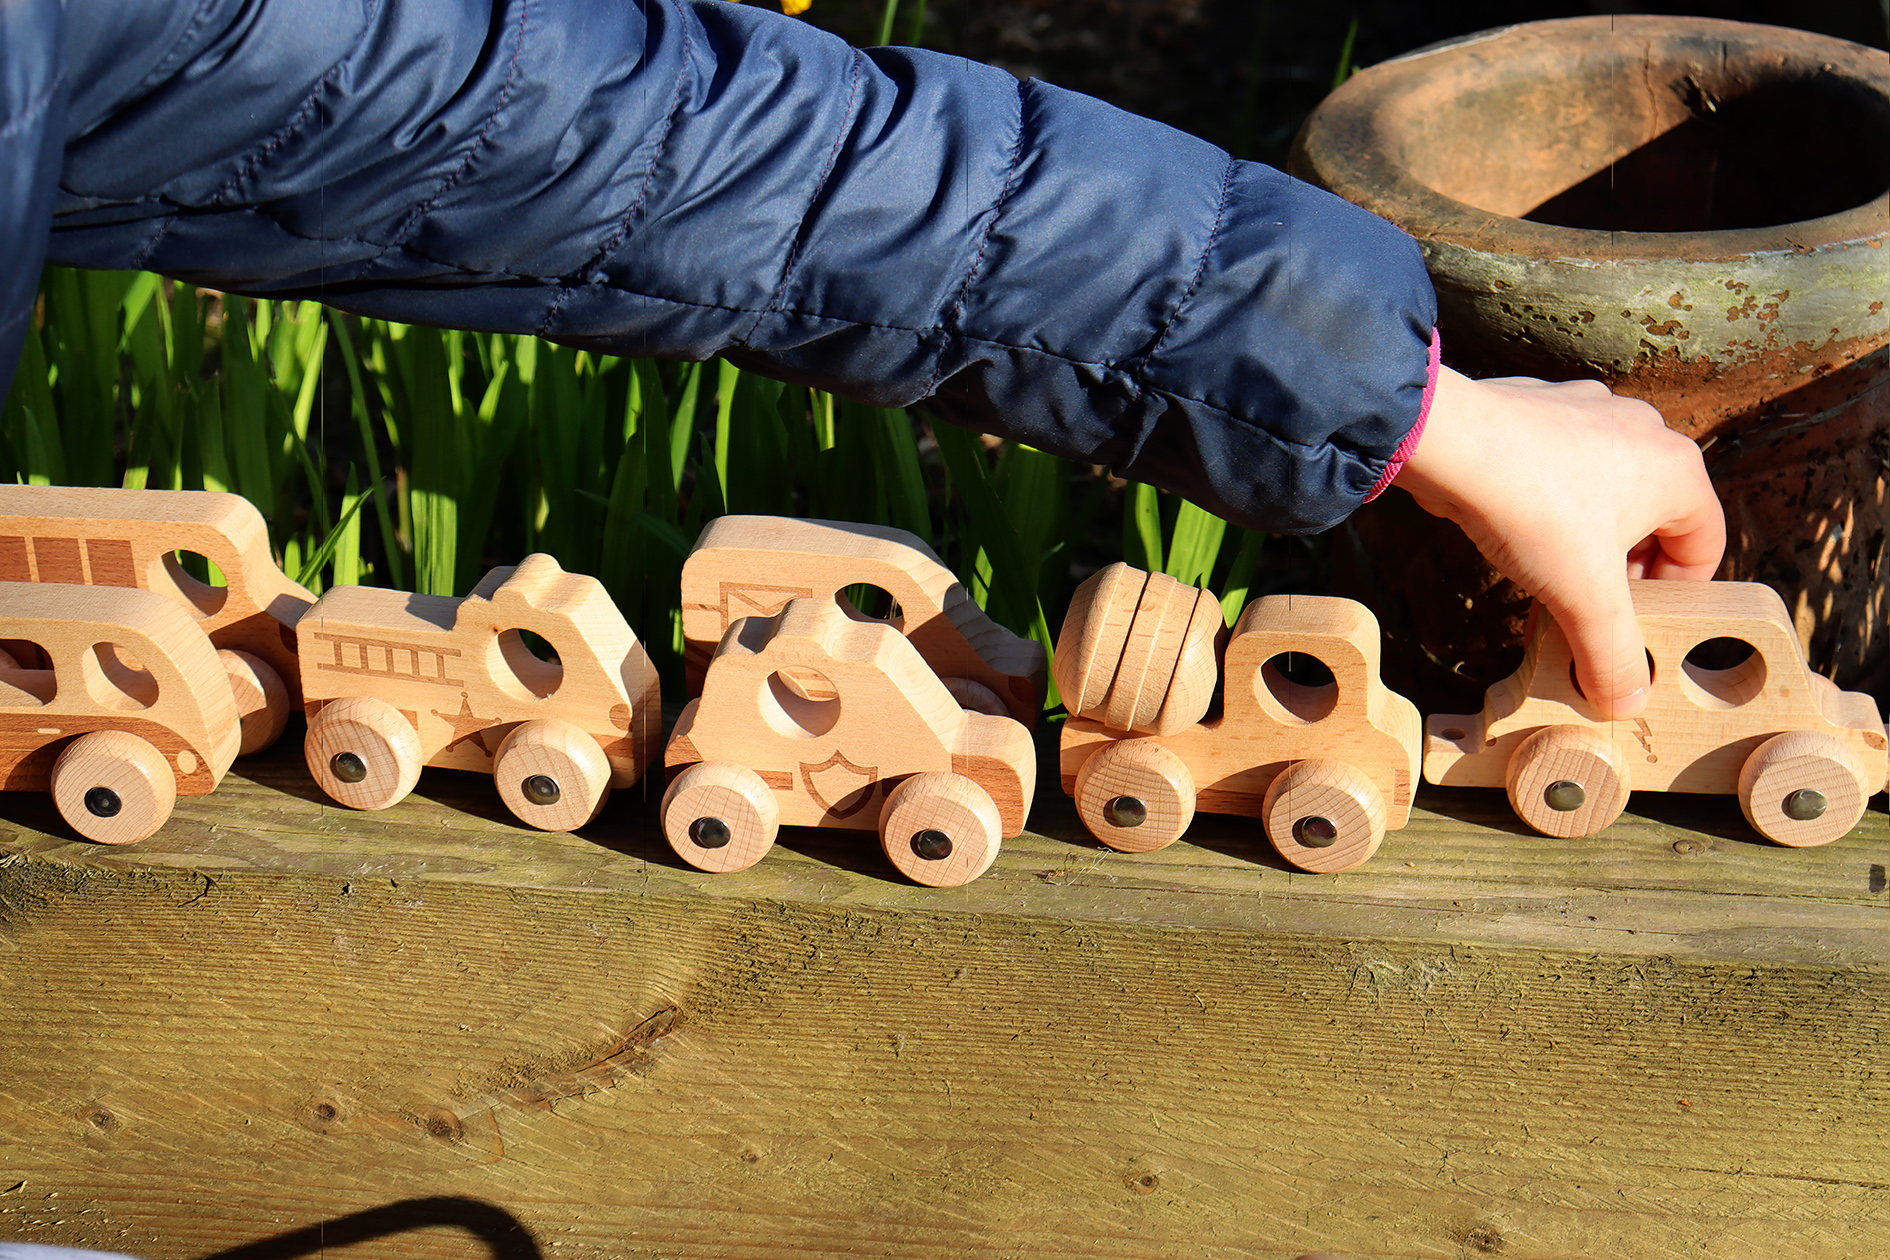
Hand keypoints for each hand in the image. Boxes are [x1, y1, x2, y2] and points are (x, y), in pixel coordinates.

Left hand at [1392, 366, 1724, 719]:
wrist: (1448, 441)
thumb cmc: (1531, 509)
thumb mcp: (1583, 598)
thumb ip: (1613, 655)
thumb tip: (1628, 701)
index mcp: (1678, 471)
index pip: (1703, 547)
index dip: (1674, 598)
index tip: (1635, 627)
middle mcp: (1646, 432)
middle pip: (1655, 522)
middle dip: (1623, 573)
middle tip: (1588, 610)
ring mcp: (1593, 414)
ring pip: (1606, 495)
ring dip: (1584, 543)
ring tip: (1550, 579)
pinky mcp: (1543, 411)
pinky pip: (1562, 470)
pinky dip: (1550, 507)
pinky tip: (1517, 533)